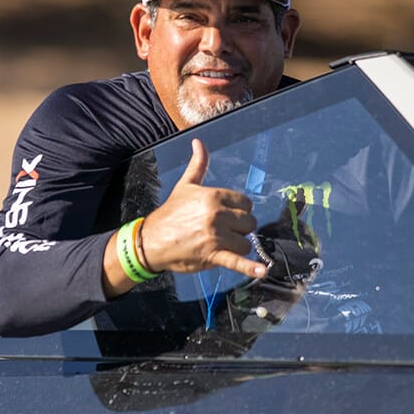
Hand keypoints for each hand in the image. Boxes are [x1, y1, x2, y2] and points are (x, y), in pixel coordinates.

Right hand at [138, 139, 268, 278]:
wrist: (151, 240)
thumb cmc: (170, 213)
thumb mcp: (185, 185)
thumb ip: (198, 164)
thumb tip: (198, 142)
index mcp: (213, 196)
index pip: (245, 204)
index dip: (239, 211)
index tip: (228, 216)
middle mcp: (216, 215)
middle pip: (249, 222)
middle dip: (240, 228)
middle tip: (223, 230)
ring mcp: (215, 236)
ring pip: (246, 241)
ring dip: (238, 245)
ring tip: (222, 244)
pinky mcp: (212, 255)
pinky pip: (237, 261)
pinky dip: (250, 268)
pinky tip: (261, 270)